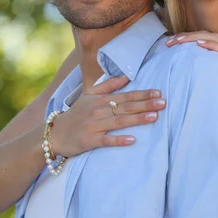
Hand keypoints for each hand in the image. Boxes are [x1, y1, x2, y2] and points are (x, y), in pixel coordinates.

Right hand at [50, 75, 165, 157]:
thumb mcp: (88, 95)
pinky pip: (105, 140)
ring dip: (137, 119)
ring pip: (118, 122)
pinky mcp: (88, 140)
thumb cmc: (76, 114)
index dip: (142, 94)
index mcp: (100, 99)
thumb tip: (126, 77)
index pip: (125, 96)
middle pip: (125, 107)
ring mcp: (93, 126)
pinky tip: (132, 140)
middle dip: (145, 105)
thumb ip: (107, 85)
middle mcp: (97, 111)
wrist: (54, 134)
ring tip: (154, 117)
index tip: (158, 92)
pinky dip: (118, 140)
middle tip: (163, 103)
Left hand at [166, 31, 217, 94]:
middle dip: (186, 37)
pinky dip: (214, 46)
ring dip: (195, 38)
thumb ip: (210, 73)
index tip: (169, 43)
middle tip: (169, 42)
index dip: (186, 38)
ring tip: (179, 40)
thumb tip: (187, 74)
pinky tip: (200, 45)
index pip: (204, 39)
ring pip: (216, 40)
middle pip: (207, 36)